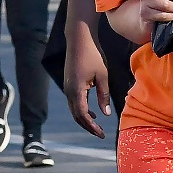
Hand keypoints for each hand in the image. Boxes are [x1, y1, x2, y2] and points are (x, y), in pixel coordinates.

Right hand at [65, 19, 110, 138]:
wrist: (79, 39)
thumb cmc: (93, 55)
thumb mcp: (102, 75)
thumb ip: (103, 95)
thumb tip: (106, 114)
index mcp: (77, 90)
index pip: (83, 115)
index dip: (92, 127)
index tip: (102, 134)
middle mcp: (69, 91)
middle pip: (76, 116)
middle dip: (88, 126)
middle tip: (100, 134)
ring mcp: (67, 87)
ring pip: (74, 110)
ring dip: (85, 119)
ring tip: (97, 126)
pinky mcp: (69, 84)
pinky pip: (74, 102)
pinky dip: (82, 109)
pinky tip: (93, 111)